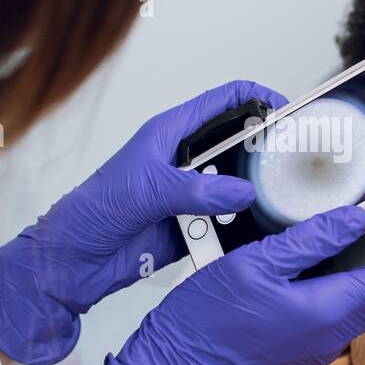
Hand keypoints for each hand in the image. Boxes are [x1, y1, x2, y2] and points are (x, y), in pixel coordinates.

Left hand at [0, 80, 286, 364]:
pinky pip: (229, 227)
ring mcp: (192, 196)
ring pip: (239, 189)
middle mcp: (185, 162)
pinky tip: (257, 235)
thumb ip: (196, 189)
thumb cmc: (91, 212)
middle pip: (239, 146)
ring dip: (255, 197)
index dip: (258, 98)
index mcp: (171, 134)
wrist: (71, 265)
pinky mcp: (194, 229)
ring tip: (280, 204)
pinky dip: (243, 231)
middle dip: (266, 152)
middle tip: (294, 165)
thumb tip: (243, 191)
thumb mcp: (145, 191)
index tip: (289, 111)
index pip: (224, 101)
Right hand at [97, 204, 364, 364]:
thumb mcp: (255, 264)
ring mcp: (320, 340)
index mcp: (330, 308)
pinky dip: (357, 285)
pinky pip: (346, 309)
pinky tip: (338, 262)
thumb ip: (308, 242)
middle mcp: (334, 329)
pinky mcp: (304, 340)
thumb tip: (353, 222)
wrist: (177, 364)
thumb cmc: (207, 317)